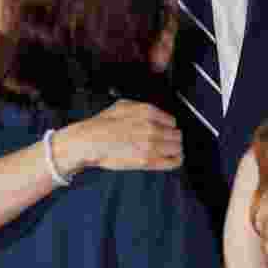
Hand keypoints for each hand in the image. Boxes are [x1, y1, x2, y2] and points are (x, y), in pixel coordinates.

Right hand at [66, 99, 181, 171]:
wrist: (89, 142)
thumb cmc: (102, 124)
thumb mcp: (124, 105)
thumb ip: (143, 109)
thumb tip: (157, 115)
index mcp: (148, 112)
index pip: (172, 121)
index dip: (169, 127)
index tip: (165, 131)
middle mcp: (152, 128)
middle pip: (177, 134)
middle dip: (173, 138)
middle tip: (167, 141)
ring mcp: (151, 145)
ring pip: (177, 147)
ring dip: (175, 149)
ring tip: (170, 151)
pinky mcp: (148, 161)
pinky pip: (173, 162)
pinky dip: (176, 160)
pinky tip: (175, 159)